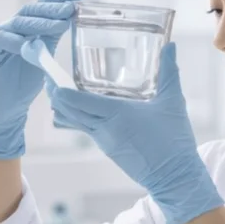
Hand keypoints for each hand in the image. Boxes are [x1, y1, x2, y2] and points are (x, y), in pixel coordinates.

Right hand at [0, 0, 85, 158]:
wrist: (6, 109)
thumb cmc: (24, 83)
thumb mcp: (44, 57)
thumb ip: (52, 38)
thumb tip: (72, 17)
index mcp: (26, 26)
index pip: (44, 6)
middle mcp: (11, 27)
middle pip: (32, 10)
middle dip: (54, 7)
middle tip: (72, 6)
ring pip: (19, 23)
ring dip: (41, 23)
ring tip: (61, 24)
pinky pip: (1, 40)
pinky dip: (16, 41)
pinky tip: (29, 43)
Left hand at [40, 42, 223, 223]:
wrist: (174, 177)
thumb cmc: (174, 141)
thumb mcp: (172, 102)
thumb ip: (169, 71)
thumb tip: (171, 45)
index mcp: (117, 114)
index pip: (77, 101)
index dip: (60, 89)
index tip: (51, 77)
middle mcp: (104, 128)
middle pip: (68, 110)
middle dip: (56, 95)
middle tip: (49, 79)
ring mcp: (103, 140)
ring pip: (73, 122)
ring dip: (64, 108)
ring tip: (58, 93)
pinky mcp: (107, 148)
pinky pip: (85, 130)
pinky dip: (77, 118)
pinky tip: (80, 109)